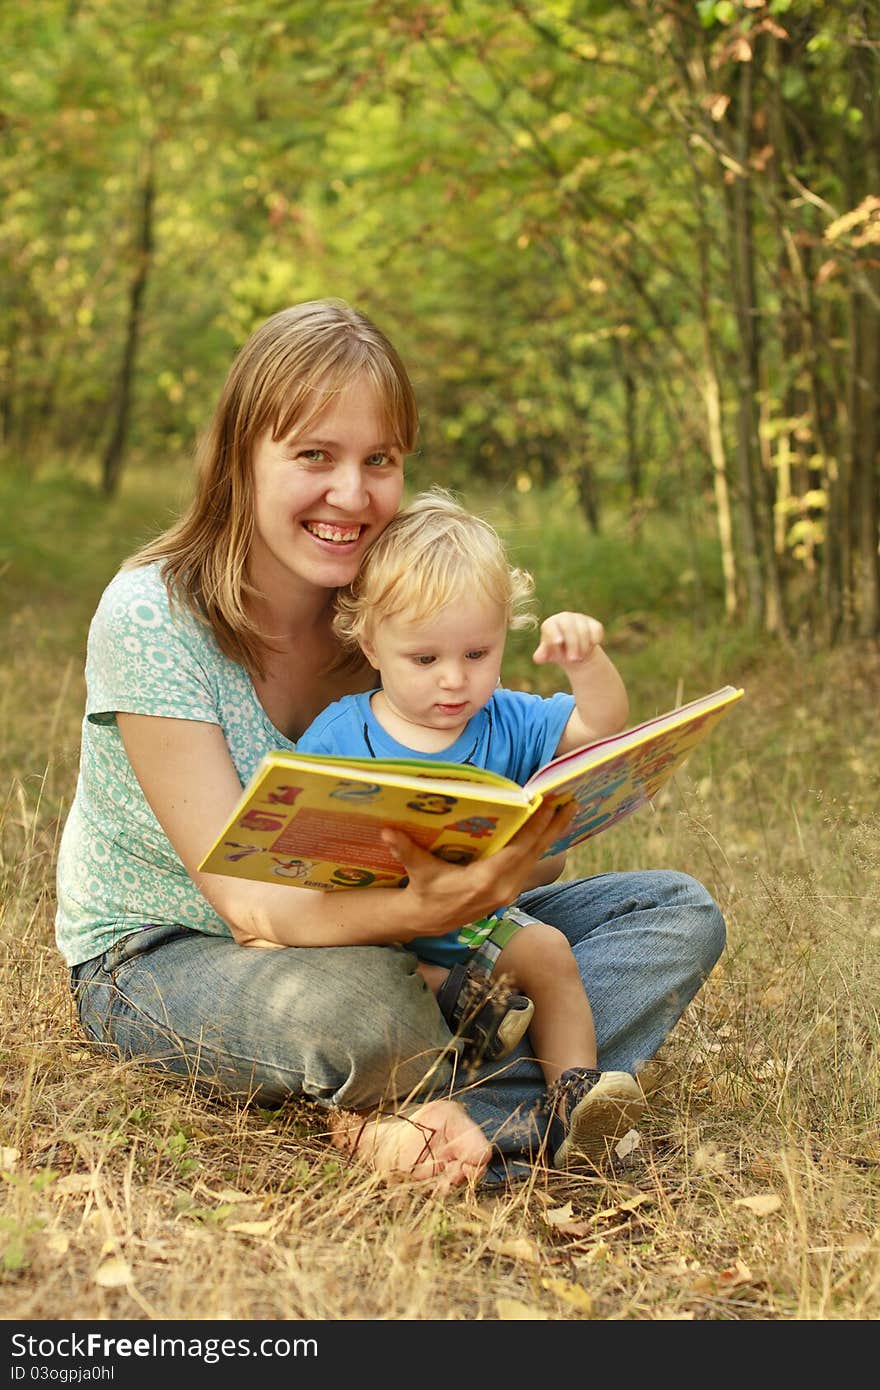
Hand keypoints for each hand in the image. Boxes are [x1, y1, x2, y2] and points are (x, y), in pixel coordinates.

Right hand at [380, 800, 575, 940]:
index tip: (548, 804)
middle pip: (535, 853)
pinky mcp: (510, 891)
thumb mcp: (417, 870)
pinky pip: (531, 864)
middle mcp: (503, 888)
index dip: (534, 827)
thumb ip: (405, 850)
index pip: (516, 850)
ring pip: (537, 859)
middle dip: (553, 826)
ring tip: (569, 810)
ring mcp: (509, 892)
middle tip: (570, 800)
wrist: (428, 919)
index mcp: (484, 881)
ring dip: (553, 835)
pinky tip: (552, 830)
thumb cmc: (424, 891)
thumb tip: (386, 832)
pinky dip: (543, 846)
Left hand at [533, 611, 603, 669]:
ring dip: (583, 646)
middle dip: (572, 643)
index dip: (554, 632)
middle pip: (568, 626)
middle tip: (573, 659)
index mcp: (551, 624)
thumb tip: (539, 657)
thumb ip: (542, 656)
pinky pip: (596, 629)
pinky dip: (595, 640)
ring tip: (580, 658)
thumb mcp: (549, 655)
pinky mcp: (593, 623)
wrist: (576, 653)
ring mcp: (580, 619)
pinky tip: (591, 647)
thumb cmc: (558, 652)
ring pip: (583, 629)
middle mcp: (565, 618)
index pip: (551, 625)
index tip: (558, 642)